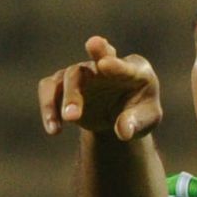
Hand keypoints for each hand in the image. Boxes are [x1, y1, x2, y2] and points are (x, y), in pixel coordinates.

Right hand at [38, 36, 163, 140]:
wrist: (122, 116)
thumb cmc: (140, 113)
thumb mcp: (148, 120)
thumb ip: (137, 124)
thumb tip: (123, 131)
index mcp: (134, 70)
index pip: (124, 66)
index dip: (115, 65)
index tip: (104, 64)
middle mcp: (105, 64)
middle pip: (83, 71)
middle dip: (75, 92)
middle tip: (72, 117)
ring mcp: (83, 72)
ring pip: (66, 79)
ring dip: (63, 102)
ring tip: (62, 126)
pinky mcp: (65, 83)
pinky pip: (49, 89)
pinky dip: (48, 108)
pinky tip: (54, 130)